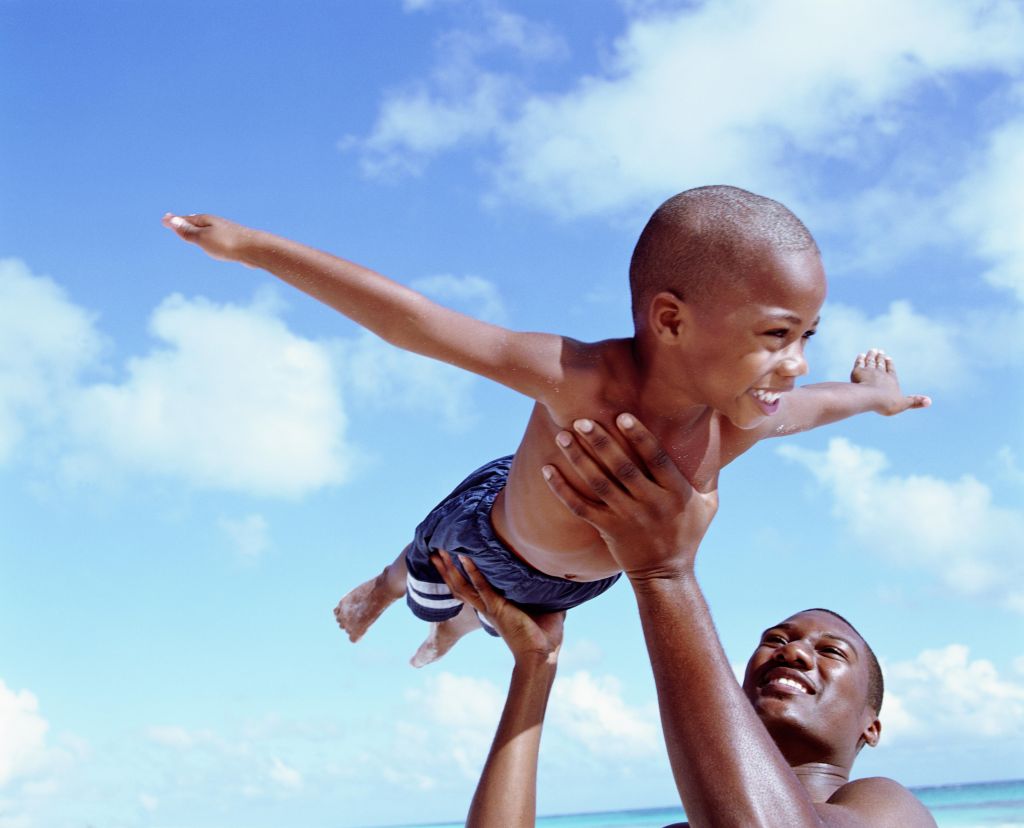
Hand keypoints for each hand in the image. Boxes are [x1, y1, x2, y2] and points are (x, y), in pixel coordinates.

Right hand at [162, 213, 255, 264]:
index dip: (174, 221)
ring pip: (208, 229)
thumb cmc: (227, 243)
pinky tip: (216, 242)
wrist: (255, 249)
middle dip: (185, 222)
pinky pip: (217, 237)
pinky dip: (210, 237)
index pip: (185, 220)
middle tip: (175, 220)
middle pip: (196, 222)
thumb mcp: (202, 238)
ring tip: (193, 228)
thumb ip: (187, 231)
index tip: (163, 219)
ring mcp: (225, 231)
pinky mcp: (234, 241)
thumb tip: (171, 220)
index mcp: (206, 220)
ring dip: (198, 229)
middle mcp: (215, 223)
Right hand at [432, 550, 563, 665]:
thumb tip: (564, 577)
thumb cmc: (545, 635)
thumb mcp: (545, 607)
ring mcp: (490, 608)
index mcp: (494, 607)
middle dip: (446, 569)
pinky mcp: (498, 608)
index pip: (470, 588)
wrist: (543, 656)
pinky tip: (465, 557)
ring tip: (440, 551)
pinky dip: (474, 571)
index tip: (452, 558)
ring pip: (462, 586)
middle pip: (458, 586)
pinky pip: (481, 586)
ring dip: (450, 568)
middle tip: (435, 551)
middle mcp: (487, 607)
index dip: (459, 574)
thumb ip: (546, 592)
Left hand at [542, 413, 717, 581]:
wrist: (666, 575)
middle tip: (582, 420)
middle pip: (622, 468)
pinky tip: (547, 470)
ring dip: (579, 459)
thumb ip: (709, 474)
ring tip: (562, 436)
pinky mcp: (607, 530)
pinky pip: (580, 508)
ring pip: (599, 484)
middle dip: (601, 442)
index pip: (656, 459)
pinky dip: (562, 489)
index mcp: (676, 493)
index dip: (639, 436)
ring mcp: (627, 518)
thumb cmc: (688, 533)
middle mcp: (651, 504)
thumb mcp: (709, 504)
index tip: (622, 416)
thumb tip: (715, 435)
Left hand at [851, 348, 930, 414]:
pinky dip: (860, 359)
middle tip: (879, 351)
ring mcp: (869, 371)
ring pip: (870, 361)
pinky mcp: (857, 372)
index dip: (890, 364)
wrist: (869, 397)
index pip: (891, 370)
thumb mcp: (903, 404)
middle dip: (880, 357)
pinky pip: (859, 363)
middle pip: (880, 364)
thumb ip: (915, 402)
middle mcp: (880, 373)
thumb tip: (930, 401)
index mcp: (891, 380)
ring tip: (872, 350)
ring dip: (871, 355)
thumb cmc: (886, 402)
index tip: (888, 357)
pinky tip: (860, 355)